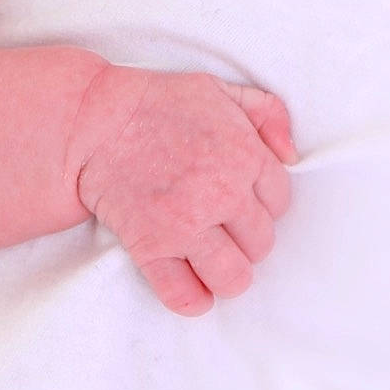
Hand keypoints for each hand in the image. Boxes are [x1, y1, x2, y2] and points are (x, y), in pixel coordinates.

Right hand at [72, 66, 295, 316]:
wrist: (96, 120)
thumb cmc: (158, 102)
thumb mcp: (219, 89)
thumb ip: (267, 113)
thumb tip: (292, 154)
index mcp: (245, 155)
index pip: (280, 202)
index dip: (263, 203)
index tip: (244, 200)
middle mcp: (222, 194)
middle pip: (261, 244)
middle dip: (247, 237)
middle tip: (224, 225)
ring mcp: (187, 225)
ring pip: (234, 278)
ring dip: (227, 273)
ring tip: (212, 258)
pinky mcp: (152, 248)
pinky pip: (186, 296)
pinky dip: (193, 299)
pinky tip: (192, 285)